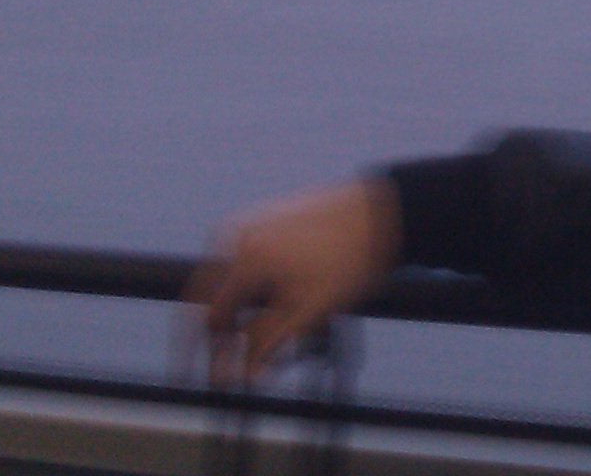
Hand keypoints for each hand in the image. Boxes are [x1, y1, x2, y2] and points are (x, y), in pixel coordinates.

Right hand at [186, 177, 399, 384]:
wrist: (380, 212)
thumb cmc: (353, 257)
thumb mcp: (311, 311)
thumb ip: (271, 343)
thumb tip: (244, 374)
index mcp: (245, 260)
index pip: (210, 319)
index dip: (215, 354)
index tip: (221, 377)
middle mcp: (237, 236)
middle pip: (210, 299)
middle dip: (219, 334)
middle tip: (232, 362)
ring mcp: (249, 223)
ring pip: (224, 279)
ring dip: (233, 310)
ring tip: (253, 336)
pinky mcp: (263, 218)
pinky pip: (239, 259)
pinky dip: (245, 285)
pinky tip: (265, 303)